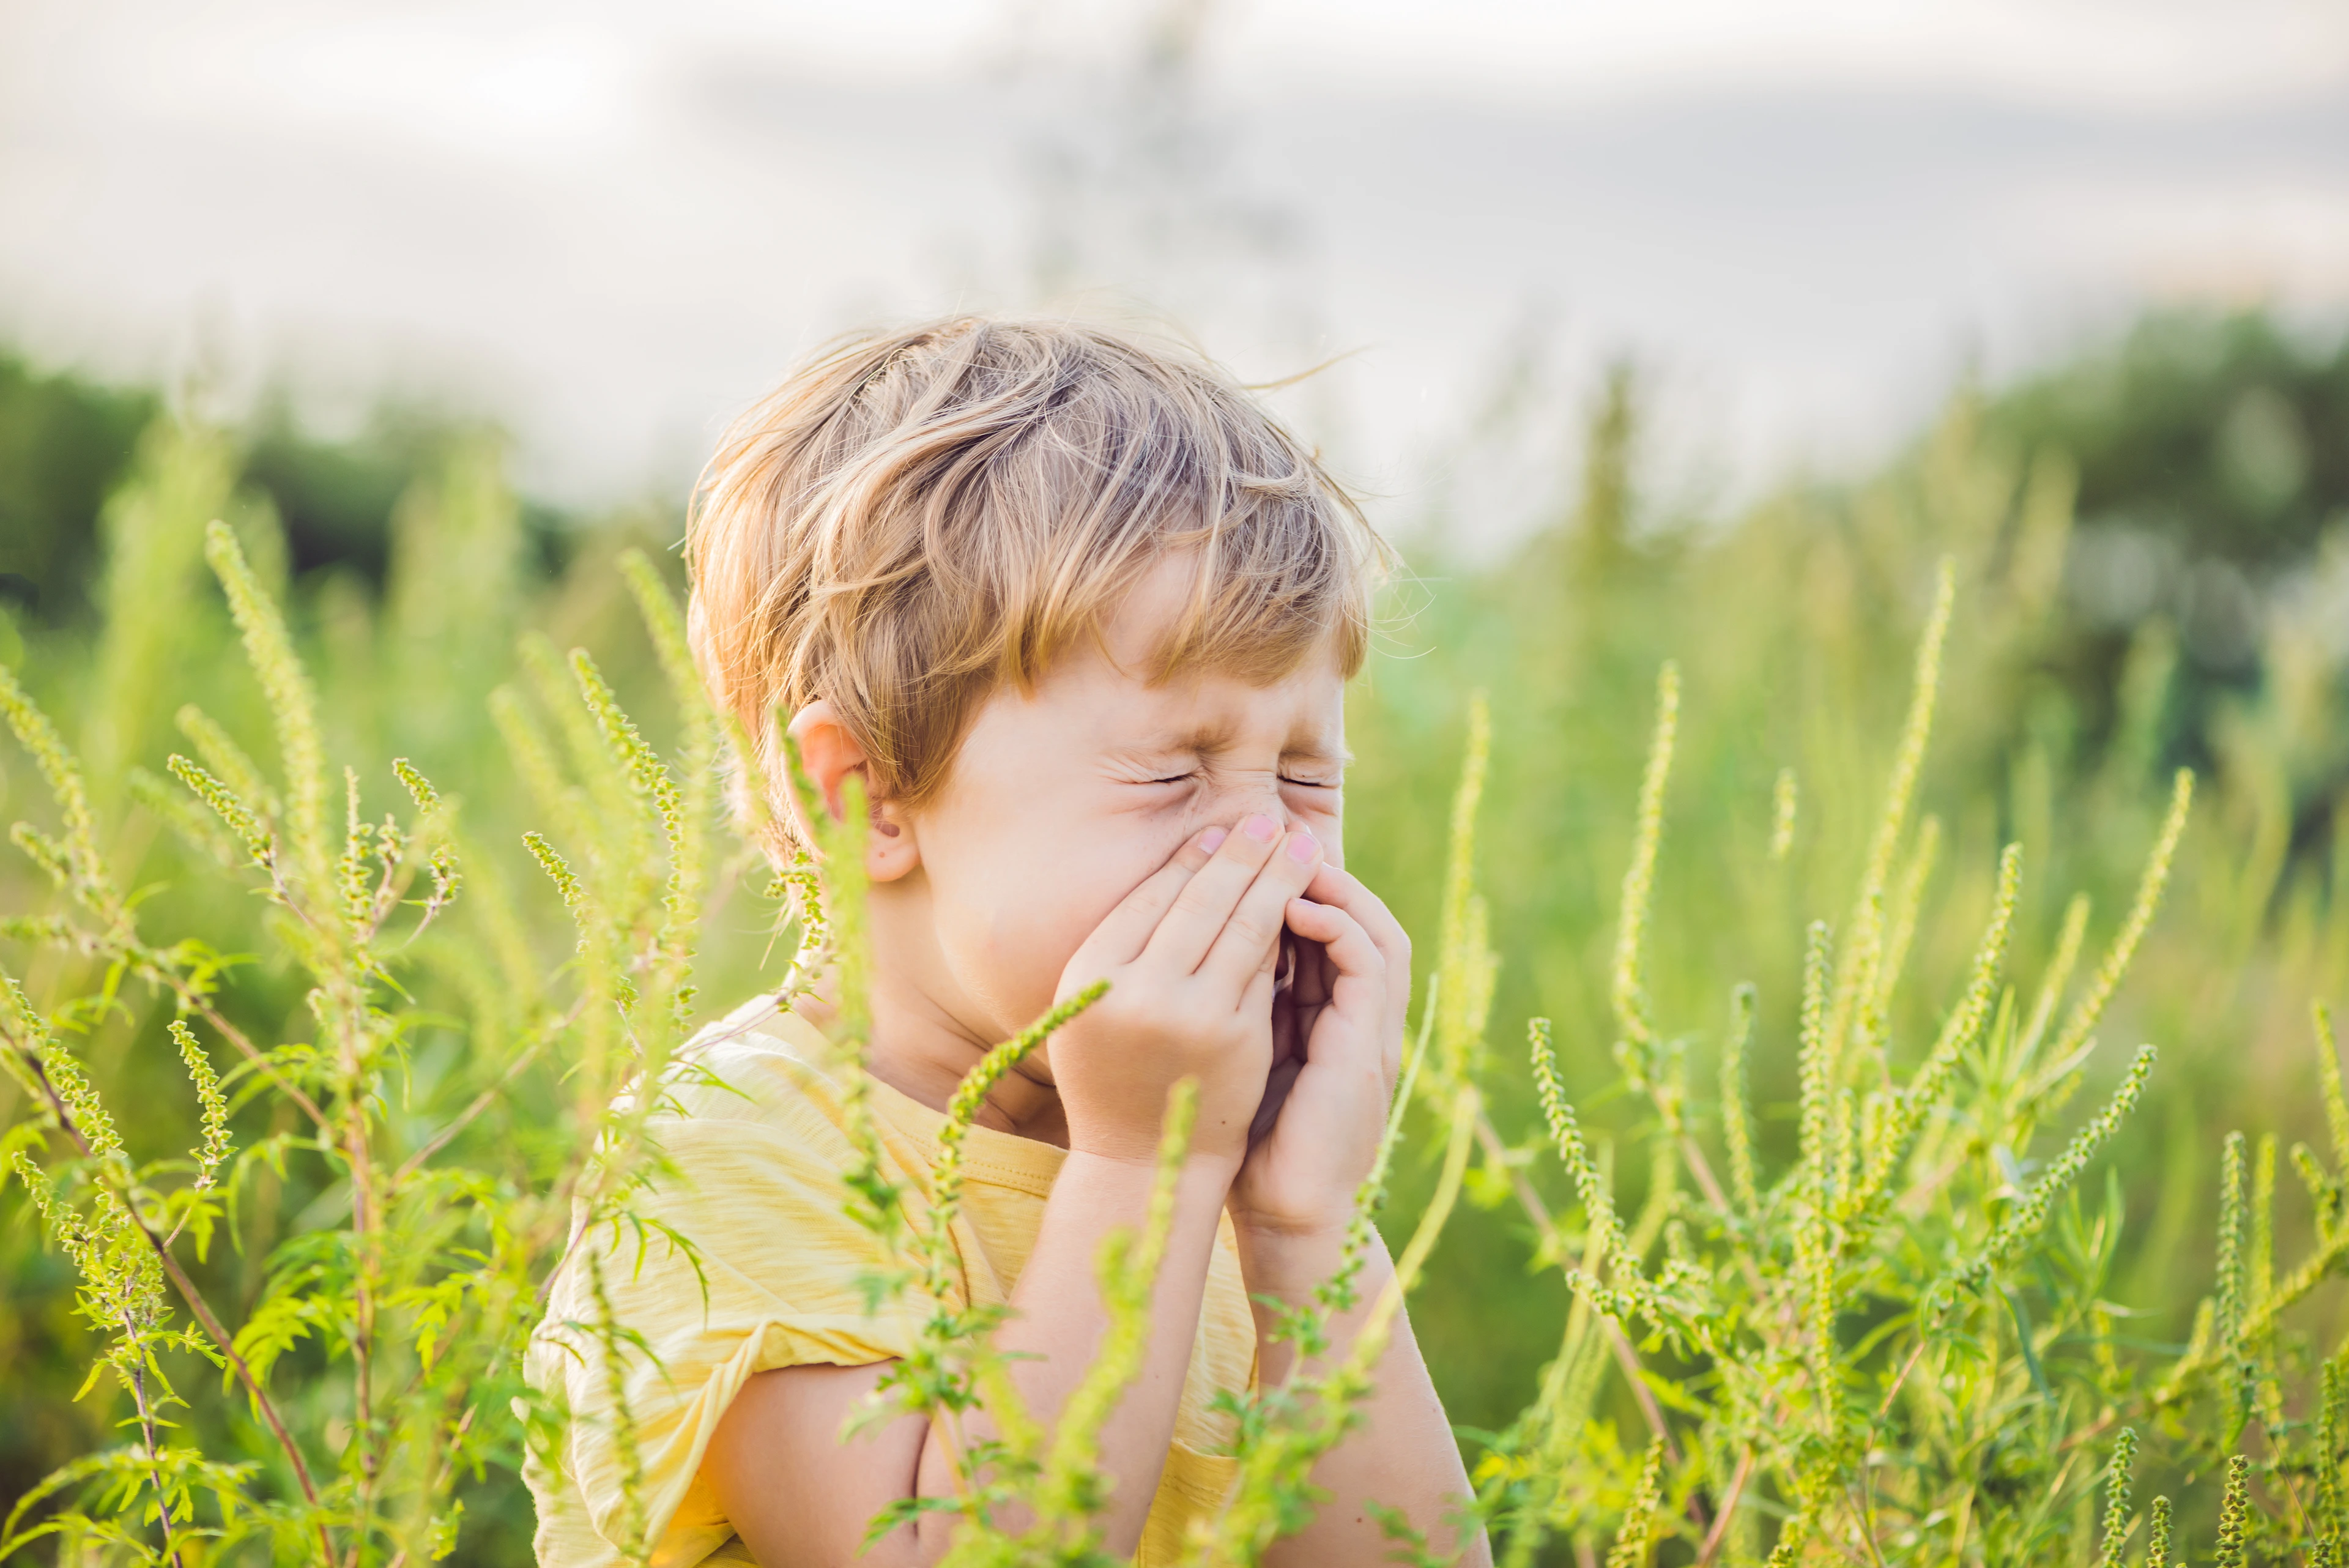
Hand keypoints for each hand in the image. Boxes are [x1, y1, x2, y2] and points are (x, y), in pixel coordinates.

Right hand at [1050, 813, 1328, 1168]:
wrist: (1140, 1162)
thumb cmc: (1112, 1074)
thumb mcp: (1091, 1007)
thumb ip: (1124, 949)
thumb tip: (1185, 867)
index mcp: (1089, 974)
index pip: (1151, 898)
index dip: (1190, 859)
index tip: (1219, 830)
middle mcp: (1136, 990)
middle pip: (1200, 901)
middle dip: (1241, 853)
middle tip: (1269, 819)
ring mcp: (1191, 1014)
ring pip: (1242, 927)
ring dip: (1275, 878)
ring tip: (1298, 845)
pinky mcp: (1237, 1038)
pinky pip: (1265, 969)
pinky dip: (1285, 930)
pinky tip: (1301, 902)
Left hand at [1228, 865, 1410, 1237]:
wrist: (1285, 1214)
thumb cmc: (1248, 1142)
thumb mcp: (1237, 1055)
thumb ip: (1234, 1006)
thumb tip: (1184, 951)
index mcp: (1329, 1018)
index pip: (1325, 930)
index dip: (1292, 886)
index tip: (1244, 853)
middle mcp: (1358, 1018)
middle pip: (1358, 917)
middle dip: (1316, 871)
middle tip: (1270, 832)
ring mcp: (1372, 1032)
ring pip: (1375, 930)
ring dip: (1335, 887)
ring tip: (1285, 857)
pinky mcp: (1371, 1048)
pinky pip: (1371, 965)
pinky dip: (1338, 927)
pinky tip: (1293, 908)